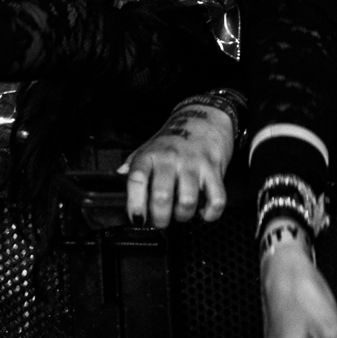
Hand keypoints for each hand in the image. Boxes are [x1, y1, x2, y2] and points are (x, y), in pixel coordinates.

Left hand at [119, 101, 233, 227]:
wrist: (205, 116)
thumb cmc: (175, 137)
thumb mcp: (150, 146)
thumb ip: (134, 163)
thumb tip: (120, 174)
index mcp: (151, 155)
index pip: (137, 180)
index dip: (135, 203)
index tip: (136, 219)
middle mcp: (170, 158)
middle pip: (162, 197)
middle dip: (161, 219)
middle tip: (162, 221)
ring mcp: (193, 163)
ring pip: (187, 202)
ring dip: (184, 216)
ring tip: (182, 213)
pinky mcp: (214, 169)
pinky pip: (216, 199)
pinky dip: (210, 213)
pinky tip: (203, 210)